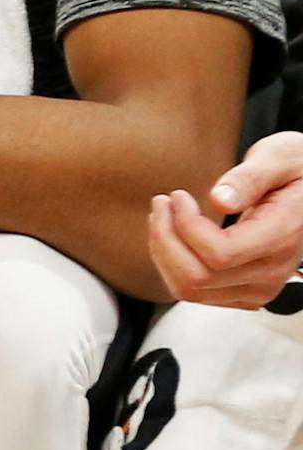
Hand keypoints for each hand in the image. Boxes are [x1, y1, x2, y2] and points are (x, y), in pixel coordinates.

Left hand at [149, 134, 302, 308]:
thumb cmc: (294, 170)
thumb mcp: (278, 157)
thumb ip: (249, 178)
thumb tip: (219, 200)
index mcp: (281, 237)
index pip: (219, 253)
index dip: (186, 225)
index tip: (178, 195)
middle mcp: (271, 272)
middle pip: (197, 276)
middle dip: (165, 238)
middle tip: (162, 202)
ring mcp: (258, 287)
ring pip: (189, 289)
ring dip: (163, 252)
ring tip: (162, 216)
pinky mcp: (243, 292)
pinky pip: (194, 291)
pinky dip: (172, 264)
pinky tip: (173, 235)